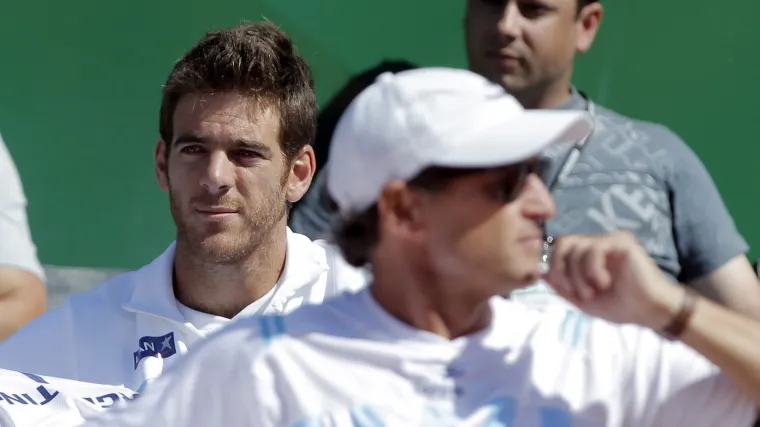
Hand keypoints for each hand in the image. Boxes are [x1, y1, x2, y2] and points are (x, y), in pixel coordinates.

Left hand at [543, 231, 683, 329]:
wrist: (650, 312)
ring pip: (577, 248)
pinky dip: (592, 270)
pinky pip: (594, 249)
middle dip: (563, 270)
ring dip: (578, 275)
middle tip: (576, 292)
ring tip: (592, 292)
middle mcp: (598, 242)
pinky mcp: (622, 242)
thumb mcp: (582, 299)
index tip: (564, 289)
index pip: (559, 248)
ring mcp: (610, 240)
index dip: (554, 267)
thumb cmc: (620, 306)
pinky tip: (604, 283)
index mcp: (588, 253)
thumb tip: (539, 272)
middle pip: (562, 243)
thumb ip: (561, 286)